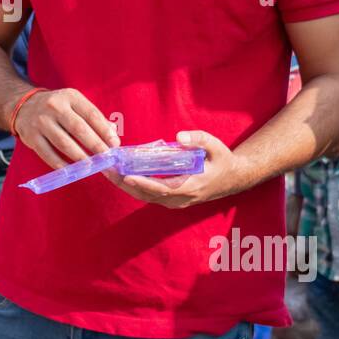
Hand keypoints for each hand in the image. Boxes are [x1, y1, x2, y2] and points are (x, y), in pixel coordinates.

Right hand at [12, 87, 118, 168]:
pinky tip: (72, 170)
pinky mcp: (31, 136)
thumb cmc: (57, 108)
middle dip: (95, 146)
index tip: (115, 145)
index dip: (104, 131)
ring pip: (64, 143)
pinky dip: (61, 164)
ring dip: (80, 158)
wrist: (24, 106)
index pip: (91, 114)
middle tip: (107, 160)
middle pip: (79, 129)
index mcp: (70, 97)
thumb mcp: (75, 105)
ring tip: (92, 167)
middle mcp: (55, 107)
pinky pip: (48, 154)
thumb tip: (112, 137)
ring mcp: (41, 122)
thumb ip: (94, 118)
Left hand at [103, 129, 247, 209]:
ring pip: (145, 197)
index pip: (162, 188)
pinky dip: (133, 186)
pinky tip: (120, 174)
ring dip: (125, 185)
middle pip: (147, 195)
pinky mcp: (170, 199)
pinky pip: (148, 195)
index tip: (127, 176)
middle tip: (106, 170)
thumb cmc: (222, 161)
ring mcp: (175, 201)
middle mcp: (180, 199)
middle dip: (124, 183)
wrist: (231, 179)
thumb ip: (199, 139)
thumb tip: (180, 136)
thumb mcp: (215, 146)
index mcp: (190, 187)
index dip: (143, 183)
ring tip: (107, 171)